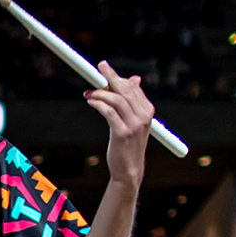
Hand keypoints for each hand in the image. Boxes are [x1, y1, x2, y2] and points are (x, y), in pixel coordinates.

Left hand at [85, 61, 153, 183]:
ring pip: (116, 99)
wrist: (129, 169)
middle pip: (125, 89)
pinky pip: (108, 112)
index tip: (103, 68)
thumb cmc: (128, 144)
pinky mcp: (122, 133)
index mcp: (147, 111)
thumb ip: (133, 101)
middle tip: (97, 69)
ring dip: (100, 92)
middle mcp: (143, 116)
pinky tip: (90, 101)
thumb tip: (135, 78)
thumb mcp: (134, 121)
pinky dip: (98, 103)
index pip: (132, 87)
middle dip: (110, 77)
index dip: (117, 76)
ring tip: (88, 93)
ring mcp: (134, 125)